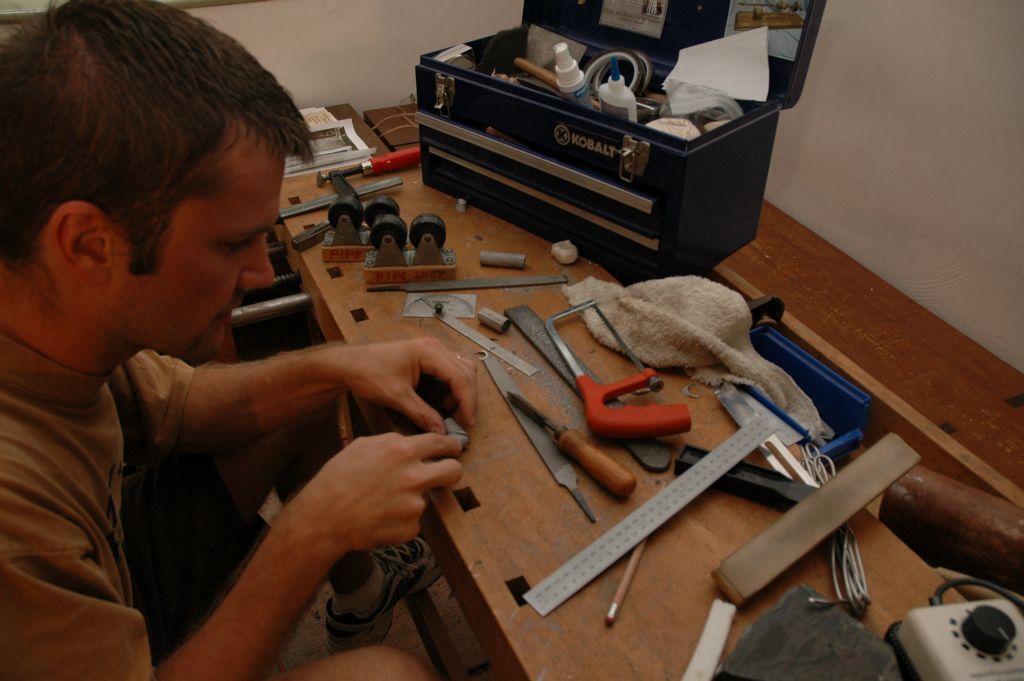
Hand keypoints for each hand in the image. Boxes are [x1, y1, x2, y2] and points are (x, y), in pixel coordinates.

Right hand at [294, 432, 462, 552]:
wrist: (324, 518)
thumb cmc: (337, 479)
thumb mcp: (362, 446)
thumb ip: (391, 442)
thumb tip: (409, 443)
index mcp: (401, 450)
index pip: (440, 443)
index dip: (450, 446)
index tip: (453, 449)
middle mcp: (414, 476)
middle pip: (453, 471)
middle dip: (452, 470)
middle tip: (444, 473)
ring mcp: (415, 504)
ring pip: (427, 497)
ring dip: (412, 499)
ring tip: (384, 502)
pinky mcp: (411, 527)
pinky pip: (413, 520)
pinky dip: (401, 520)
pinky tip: (380, 518)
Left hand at [333, 338, 476, 434]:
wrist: (350, 365)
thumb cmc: (369, 372)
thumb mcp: (397, 397)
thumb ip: (422, 414)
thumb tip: (441, 431)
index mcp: (429, 351)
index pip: (460, 377)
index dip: (467, 402)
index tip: (467, 422)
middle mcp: (435, 348)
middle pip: (466, 373)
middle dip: (466, 398)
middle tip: (461, 421)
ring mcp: (432, 352)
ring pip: (461, 372)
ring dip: (460, 393)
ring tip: (449, 412)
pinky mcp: (428, 359)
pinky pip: (450, 373)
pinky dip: (451, 389)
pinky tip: (441, 403)